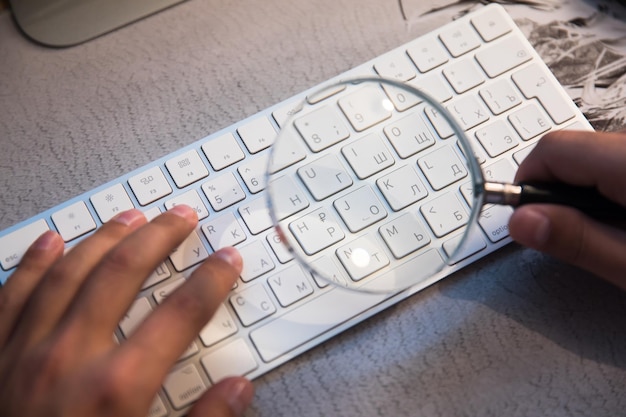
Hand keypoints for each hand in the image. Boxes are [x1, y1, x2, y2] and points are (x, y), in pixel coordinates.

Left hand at [0, 206, 253, 416]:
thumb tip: (238, 389)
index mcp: (117, 388)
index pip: (180, 314)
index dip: (211, 281)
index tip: (228, 260)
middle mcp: (69, 356)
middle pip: (124, 273)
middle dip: (160, 237)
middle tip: (183, 216)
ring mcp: (23, 351)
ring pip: (70, 270)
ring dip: (105, 237)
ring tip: (132, 215)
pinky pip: (12, 294)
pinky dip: (34, 262)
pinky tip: (51, 241)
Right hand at [508, 129, 625, 289]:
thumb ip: (578, 240)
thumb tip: (522, 221)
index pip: (551, 150)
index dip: (528, 185)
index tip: (531, 221)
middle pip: (573, 153)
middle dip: (561, 194)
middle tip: (582, 238)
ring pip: (595, 159)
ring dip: (589, 194)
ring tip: (616, 235)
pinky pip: (615, 163)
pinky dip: (610, 190)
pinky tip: (625, 221)